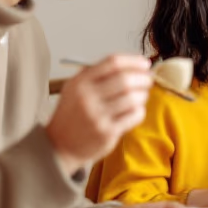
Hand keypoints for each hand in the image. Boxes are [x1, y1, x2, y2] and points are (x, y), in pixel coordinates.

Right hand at [47, 55, 152, 175]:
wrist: (59, 145)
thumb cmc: (72, 115)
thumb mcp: (74, 88)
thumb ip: (95, 74)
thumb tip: (130, 63)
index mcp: (80, 83)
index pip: (112, 63)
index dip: (133, 61)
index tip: (145, 63)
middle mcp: (87, 97)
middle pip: (125, 79)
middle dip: (143, 78)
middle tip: (148, 80)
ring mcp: (97, 116)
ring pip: (133, 98)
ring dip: (143, 95)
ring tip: (141, 96)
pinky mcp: (107, 132)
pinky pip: (134, 115)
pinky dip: (140, 110)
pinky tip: (135, 110)